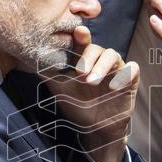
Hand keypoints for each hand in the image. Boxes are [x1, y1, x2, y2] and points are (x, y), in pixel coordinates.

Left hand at [41, 26, 138, 161]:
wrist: (96, 128)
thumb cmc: (78, 105)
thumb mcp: (60, 89)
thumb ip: (49, 72)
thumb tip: (29, 58)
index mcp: (85, 59)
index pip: (82, 43)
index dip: (81, 37)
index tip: (78, 32)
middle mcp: (101, 61)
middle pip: (98, 48)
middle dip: (88, 58)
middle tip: (80, 73)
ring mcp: (117, 69)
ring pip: (114, 55)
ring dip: (102, 66)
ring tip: (92, 81)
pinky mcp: (130, 80)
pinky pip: (133, 69)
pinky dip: (125, 73)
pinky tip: (114, 87)